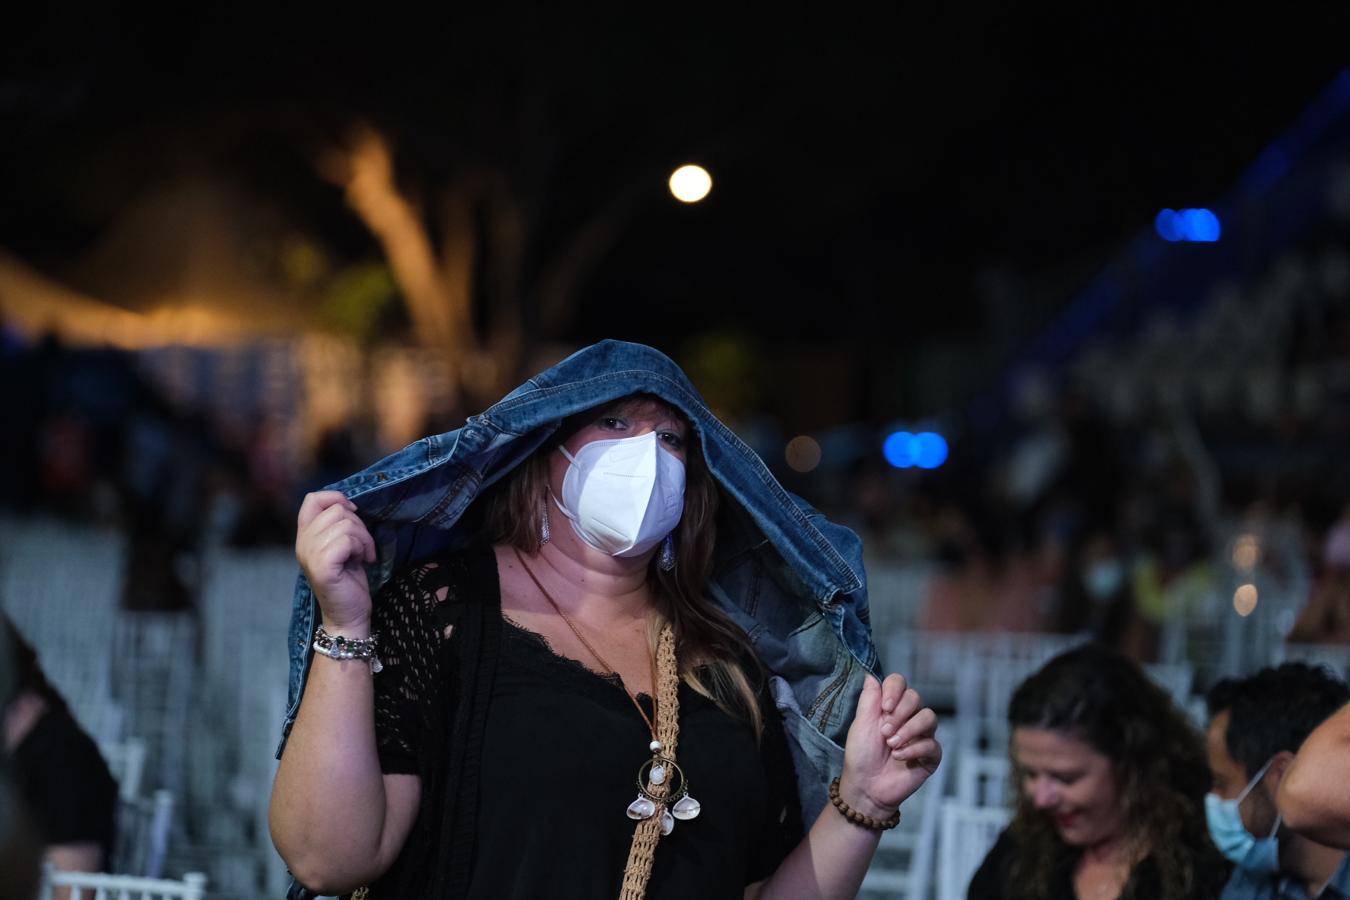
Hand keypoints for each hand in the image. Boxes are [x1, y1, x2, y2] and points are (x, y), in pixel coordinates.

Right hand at [296, 491, 376, 631]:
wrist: (348, 615)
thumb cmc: (348, 580)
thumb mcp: (341, 546)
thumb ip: (337, 525)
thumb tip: (349, 504)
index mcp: (305, 536)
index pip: (312, 499)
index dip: (336, 498)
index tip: (353, 513)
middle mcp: (303, 543)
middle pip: (336, 510)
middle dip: (359, 525)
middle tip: (362, 546)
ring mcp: (310, 555)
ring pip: (345, 524)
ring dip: (363, 538)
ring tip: (362, 555)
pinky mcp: (322, 566)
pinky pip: (347, 540)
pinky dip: (362, 547)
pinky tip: (363, 561)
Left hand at [838, 673, 940, 818]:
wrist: (866, 787)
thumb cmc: (861, 755)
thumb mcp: (861, 724)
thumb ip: (869, 699)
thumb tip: (871, 674)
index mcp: (890, 707)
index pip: (900, 683)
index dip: (895, 690)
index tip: (885, 706)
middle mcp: (908, 717)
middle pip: (916, 697)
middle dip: (900, 713)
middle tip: (884, 731)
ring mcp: (921, 736)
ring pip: (929, 717)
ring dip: (908, 730)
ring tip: (892, 744)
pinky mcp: (930, 755)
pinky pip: (932, 744)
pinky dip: (914, 749)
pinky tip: (900, 757)